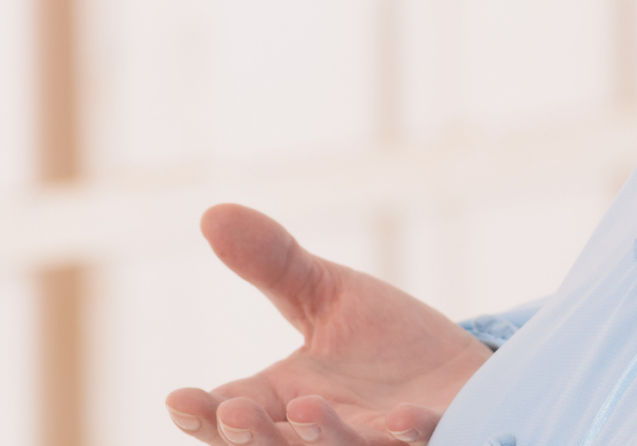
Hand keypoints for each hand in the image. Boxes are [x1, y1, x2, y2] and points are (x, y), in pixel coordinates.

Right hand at [164, 205, 489, 444]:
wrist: (457, 362)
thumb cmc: (382, 339)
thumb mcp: (324, 292)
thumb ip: (272, 262)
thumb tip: (212, 213)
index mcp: (282, 403)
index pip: (228, 418)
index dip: (201, 416)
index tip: (179, 400)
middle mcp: (322, 432)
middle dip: (251, 436)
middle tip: (233, 413)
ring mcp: (375, 439)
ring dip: (320, 437)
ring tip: (305, 410)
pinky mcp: (434, 431)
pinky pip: (418, 442)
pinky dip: (407, 434)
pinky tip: (403, 420)